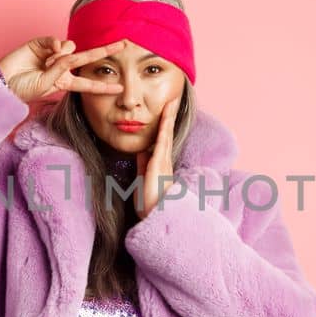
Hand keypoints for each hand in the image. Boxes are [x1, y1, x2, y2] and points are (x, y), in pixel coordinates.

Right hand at [0, 37, 126, 105]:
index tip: (120, 88)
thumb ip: (61, 69)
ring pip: (70, 48)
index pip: (88, 83)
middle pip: (87, 58)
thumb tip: (68, 50)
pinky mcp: (41, 44)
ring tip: (47, 65)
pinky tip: (49, 53)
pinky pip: (57, 40)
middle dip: (105, 51)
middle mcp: (61, 67)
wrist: (2, 82)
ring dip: (62, 57)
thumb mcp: (46, 85)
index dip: (104, 86)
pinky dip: (55, 45)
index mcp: (64, 82)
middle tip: (123, 44)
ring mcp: (51, 55)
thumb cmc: (22, 89)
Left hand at [134, 95, 182, 219]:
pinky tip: (165, 118)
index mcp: (161, 164)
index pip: (162, 139)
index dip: (164, 124)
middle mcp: (165, 161)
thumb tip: (142, 151)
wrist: (154, 218)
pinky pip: (162, 143)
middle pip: (167, 133)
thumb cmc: (149, 203)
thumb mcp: (143, 180)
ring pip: (167, 135)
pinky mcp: (159, 166)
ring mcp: (164, 162)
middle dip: (169, 116)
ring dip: (169, 118)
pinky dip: (164, 129)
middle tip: (173, 99)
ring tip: (172, 102)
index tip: (166, 109)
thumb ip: (143, 165)